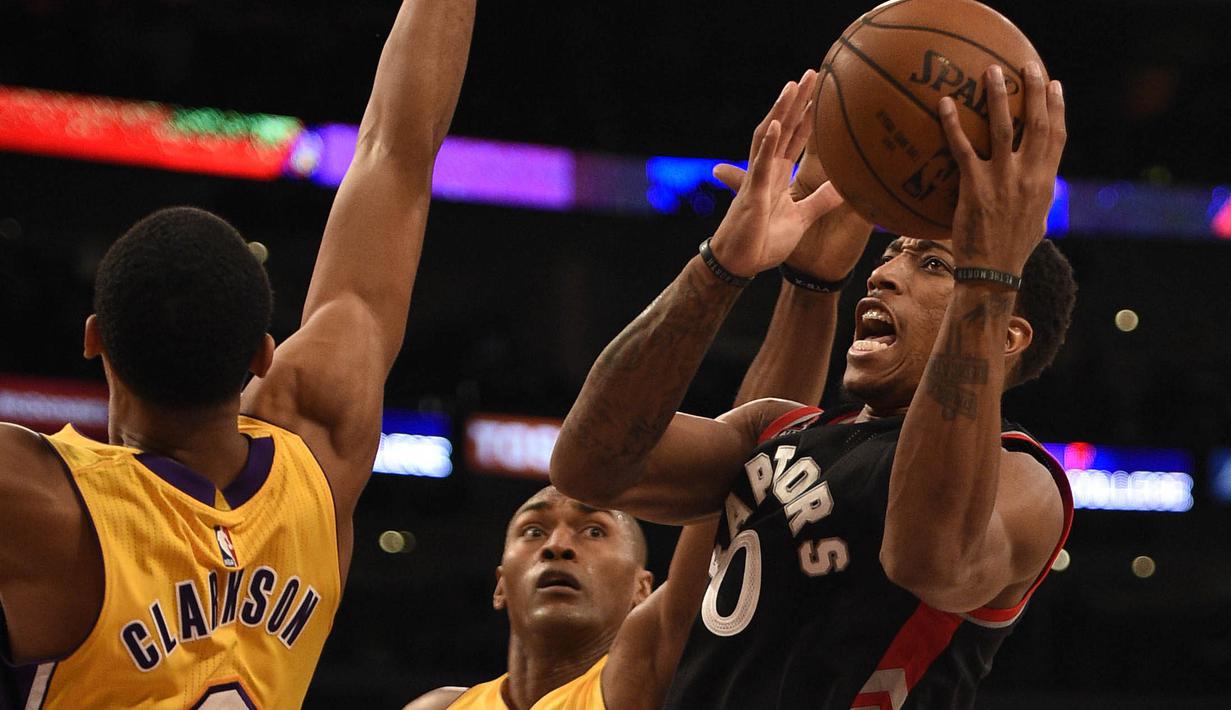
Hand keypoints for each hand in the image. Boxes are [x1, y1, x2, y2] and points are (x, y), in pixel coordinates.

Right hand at [708, 70, 843, 277]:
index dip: (808, 115)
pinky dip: (769, 143)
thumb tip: (844, 187)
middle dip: (796, 101)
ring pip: (770, 136)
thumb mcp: (801, 219)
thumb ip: (820, 201)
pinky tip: (777, 123)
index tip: (821, 91)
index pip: (795, 138)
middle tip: (812, 73)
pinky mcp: (753, 194)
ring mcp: (758, 179)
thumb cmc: (763, 242)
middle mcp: (766, 171)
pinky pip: (761, 165)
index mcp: (778, 175)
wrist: (739, 264)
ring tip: (792, 86)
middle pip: (784, 128)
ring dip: (781, 111)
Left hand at [940, 62, 1065, 275]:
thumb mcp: (1036, 221)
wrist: (992, 273)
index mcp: (1045, 182)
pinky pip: (962, 149)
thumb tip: (1037, 184)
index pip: (1056, 137)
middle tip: (1027, 65)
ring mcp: (1002, 180)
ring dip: (998, 96)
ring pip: (1003, 128)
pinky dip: (953, 125)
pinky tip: (945, 105)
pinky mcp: (975, 187)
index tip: (1055, 85)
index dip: (1057, 109)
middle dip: (1034, 91)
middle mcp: (1028, 176)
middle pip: (1036, 124)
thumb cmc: (1011, 249)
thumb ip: (1037, 196)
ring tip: (990, 72)